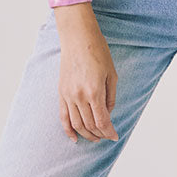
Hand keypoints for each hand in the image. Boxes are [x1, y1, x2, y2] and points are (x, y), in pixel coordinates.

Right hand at [53, 2, 119, 142]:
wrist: (78, 38)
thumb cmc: (98, 52)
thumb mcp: (111, 75)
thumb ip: (110, 97)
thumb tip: (108, 113)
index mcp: (94, 92)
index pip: (102, 121)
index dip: (109, 132)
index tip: (115, 136)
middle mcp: (79, 96)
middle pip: (90, 125)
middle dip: (100, 134)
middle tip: (107, 137)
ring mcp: (68, 95)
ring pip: (76, 124)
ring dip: (86, 134)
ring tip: (94, 138)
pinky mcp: (61, 93)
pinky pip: (63, 116)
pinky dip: (68, 129)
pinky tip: (74, 138)